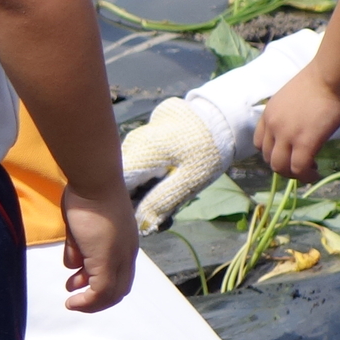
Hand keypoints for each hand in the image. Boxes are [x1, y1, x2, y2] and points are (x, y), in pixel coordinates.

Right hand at [57, 182, 138, 312]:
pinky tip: (71, 299)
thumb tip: (73, 265)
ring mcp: (117, 258)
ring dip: (90, 302)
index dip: (103, 288)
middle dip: (96, 300)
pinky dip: (86, 301)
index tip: (81, 288)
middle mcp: (125, 255)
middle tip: (77, 301)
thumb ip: (79, 248)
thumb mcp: (81, 229)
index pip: (120, 276)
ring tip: (72, 301)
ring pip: (109, 292)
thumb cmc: (87, 197)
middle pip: (117, 289)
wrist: (95, 183)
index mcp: (125, 246)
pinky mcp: (106, 260)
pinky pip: (99, 290)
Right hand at [122, 98, 224, 231]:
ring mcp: (137, 138)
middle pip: (121, 179)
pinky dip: (149, 172)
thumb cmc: (208, 149)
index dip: (125, 204)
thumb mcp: (190, 180)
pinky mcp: (145, 136)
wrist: (223, 115)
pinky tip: (168, 176)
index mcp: (140, 154)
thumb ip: (162, 202)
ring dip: (144, 186)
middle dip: (137, 197)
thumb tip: (140, 223)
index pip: (115, 185)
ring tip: (169, 192)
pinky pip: (139, 159)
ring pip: (130, 170)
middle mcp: (131, 144)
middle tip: (162, 209)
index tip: (143, 215)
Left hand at [255, 67, 339, 181]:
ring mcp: (286, 135)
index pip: (260, 142)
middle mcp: (272, 126)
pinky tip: (315, 174)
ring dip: (292, 174)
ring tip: (308, 171)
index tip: (289, 153)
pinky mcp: (305, 142)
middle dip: (283, 166)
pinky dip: (306, 176)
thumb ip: (290, 114)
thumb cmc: (319, 80)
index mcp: (268, 114)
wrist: (330, 75)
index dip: (273, 152)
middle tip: (301, 165)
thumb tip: (301, 125)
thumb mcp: (292, 98)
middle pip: (268, 157)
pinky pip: (299, 168)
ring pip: (279, 167)